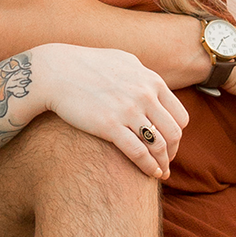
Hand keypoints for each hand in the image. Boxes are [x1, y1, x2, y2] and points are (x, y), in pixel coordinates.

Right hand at [29, 43, 188, 179]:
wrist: (56, 71)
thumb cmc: (87, 66)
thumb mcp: (123, 62)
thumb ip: (142, 76)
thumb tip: (154, 87)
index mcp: (151, 81)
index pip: (179, 115)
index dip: (177, 135)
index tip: (170, 145)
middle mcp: (145, 95)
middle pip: (173, 133)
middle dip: (173, 152)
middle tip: (166, 162)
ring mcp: (128, 110)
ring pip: (159, 145)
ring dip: (163, 163)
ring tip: (160, 173)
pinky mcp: (109, 125)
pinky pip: (138, 152)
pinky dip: (149, 167)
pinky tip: (151, 174)